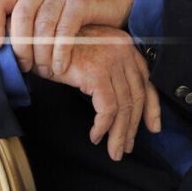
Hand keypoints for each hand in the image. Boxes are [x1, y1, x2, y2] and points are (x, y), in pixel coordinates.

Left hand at [0, 0, 135, 75]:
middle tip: (26, 66)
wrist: (111, 4)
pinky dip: (60, 52)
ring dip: (42, 54)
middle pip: (20, 16)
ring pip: (43, 25)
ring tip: (46, 71)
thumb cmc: (72, 17)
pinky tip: (60, 66)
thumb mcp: (44, 18)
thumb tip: (4, 54)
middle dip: (21, 46)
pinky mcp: (80, 0)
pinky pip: (64, 30)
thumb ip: (25, 29)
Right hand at [30, 24, 160, 160]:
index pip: (145, 80)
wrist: (37, 39)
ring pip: (124, 106)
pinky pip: (107, 108)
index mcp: (125, 45)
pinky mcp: (97, 72)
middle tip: (127, 147)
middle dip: (133, 126)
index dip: (152, 107)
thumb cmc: (59, 49)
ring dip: (118, 133)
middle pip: (136, 96)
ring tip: (113, 151)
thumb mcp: (91, 56)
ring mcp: (112, 60)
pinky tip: (96, 136)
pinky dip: (102, 126)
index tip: (153, 128)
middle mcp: (123, 50)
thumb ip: (110, 72)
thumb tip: (123, 105)